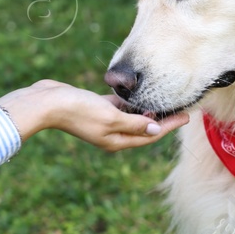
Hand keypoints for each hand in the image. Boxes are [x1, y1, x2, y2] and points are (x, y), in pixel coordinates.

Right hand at [0, 80, 188, 151]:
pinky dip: (129, 102)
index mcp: (117, 140)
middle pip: (143, 127)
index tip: (187, 116)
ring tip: (164, 98)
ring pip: (132, 117)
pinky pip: (118, 107)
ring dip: (146, 109)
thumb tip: (155, 129)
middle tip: (180, 105)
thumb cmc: (78, 110)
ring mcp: (104, 122)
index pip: (150, 135)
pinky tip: (138, 93)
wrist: (47, 103)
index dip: (169, 125)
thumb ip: (134, 123)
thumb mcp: (111, 117)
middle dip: (161, 118)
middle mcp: (112, 134)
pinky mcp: (96, 108)